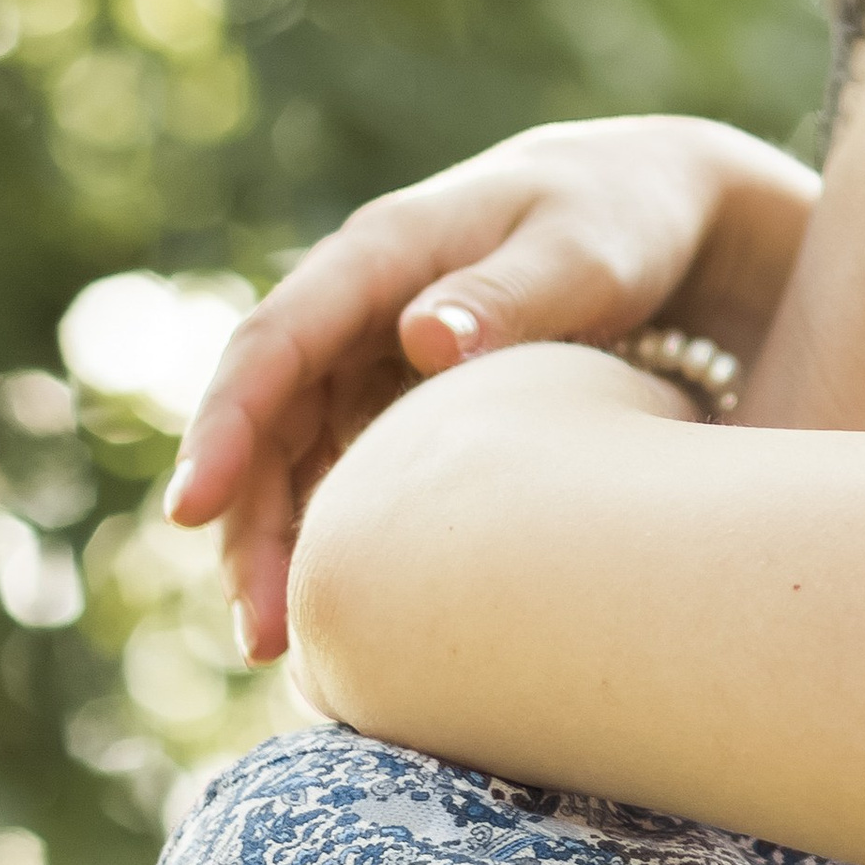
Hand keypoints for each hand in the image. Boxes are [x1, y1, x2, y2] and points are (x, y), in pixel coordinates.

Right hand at [169, 117, 817, 662]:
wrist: (670, 212)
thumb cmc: (623, 219)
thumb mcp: (582, 250)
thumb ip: (510, 293)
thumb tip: (422, 341)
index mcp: (382, 254)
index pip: (275, 343)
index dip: (226, 426)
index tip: (193, 509)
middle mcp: (361, 309)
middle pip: (272, 421)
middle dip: (250, 525)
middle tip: (262, 631)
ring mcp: (380, 358)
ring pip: (303, 460)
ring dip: (288, 548)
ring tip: (289, 651)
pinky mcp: (410, 401)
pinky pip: (356, 473)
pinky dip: (346, 537)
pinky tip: (356, 618)